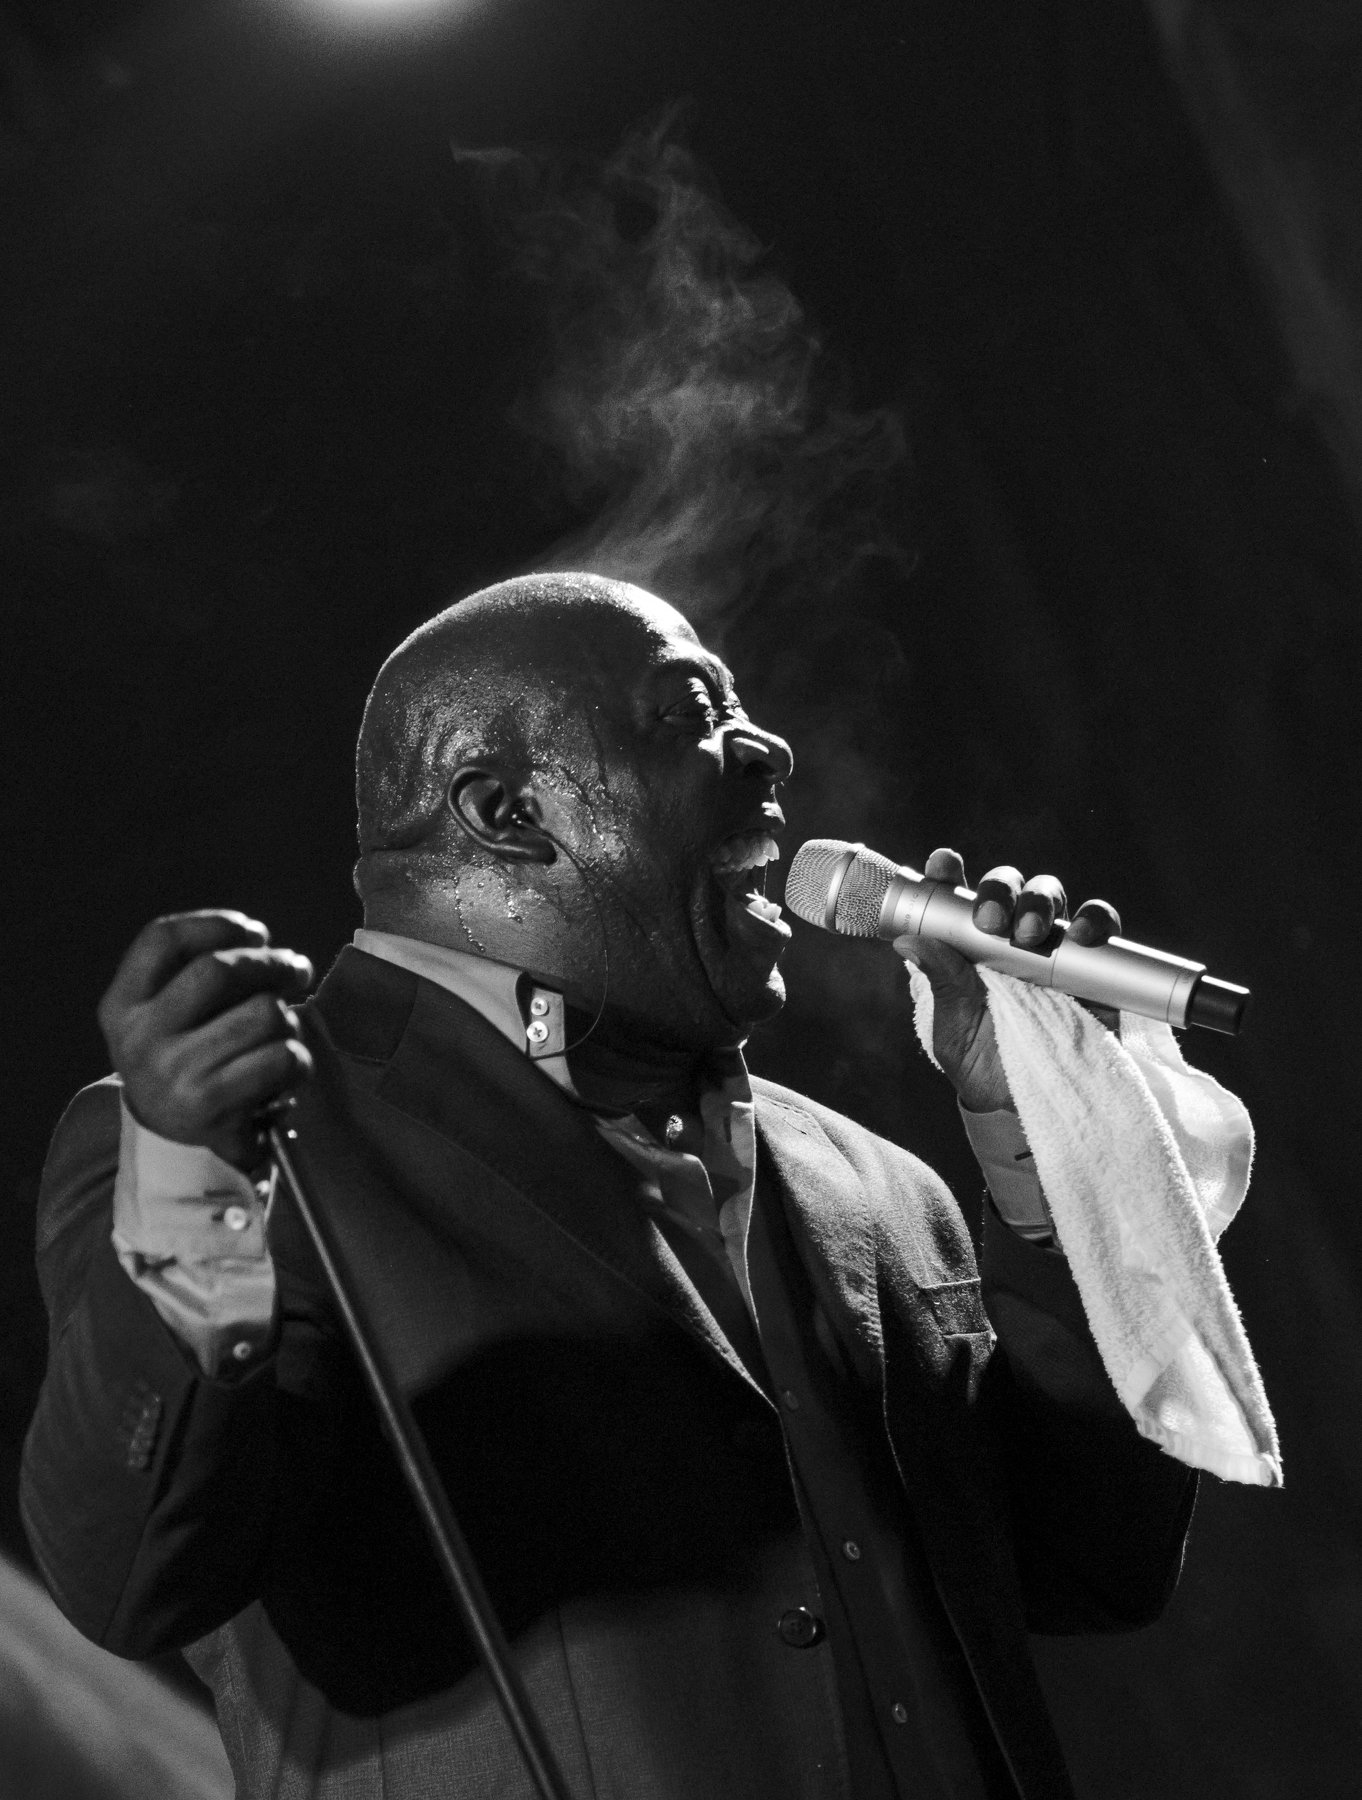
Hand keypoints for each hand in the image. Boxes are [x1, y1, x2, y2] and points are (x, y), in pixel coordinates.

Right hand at [98, 911, 314, 1169]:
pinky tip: (287, 1070)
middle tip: (297, 971)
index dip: (216, 923)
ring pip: (264, 1013)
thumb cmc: (186, 1064)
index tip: (255, 931)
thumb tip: (263, 943)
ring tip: (282, 1034)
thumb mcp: (167, 1019)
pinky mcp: (211, 1104)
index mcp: (122, 1006)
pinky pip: (282, 1057)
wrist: (174, 1147)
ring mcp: (172, 1072)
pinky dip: (298, 1059)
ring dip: (289, 1019)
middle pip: (220, 970)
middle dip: (272, 963)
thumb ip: (197, 974)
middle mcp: (139, 1037)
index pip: (162, 938)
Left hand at [893, 849, 1120, 1113]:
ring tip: (1029, 934)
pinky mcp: (1093, 964)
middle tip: (991, 922)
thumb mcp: (955, 1032)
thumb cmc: (984, 1065)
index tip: (943, 867)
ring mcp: (1052, 946)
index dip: (947, 873)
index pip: (956, 897)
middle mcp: (1008, 937)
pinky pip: (1099, 927)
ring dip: (1038, 901)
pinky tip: (1082, 933)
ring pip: (1048, 895)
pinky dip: (1094, 920)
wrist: (1034, 1106)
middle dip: (999, 890)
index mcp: (966, 946)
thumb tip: (908, 942)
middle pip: (1006, 886)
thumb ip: (941, 985)